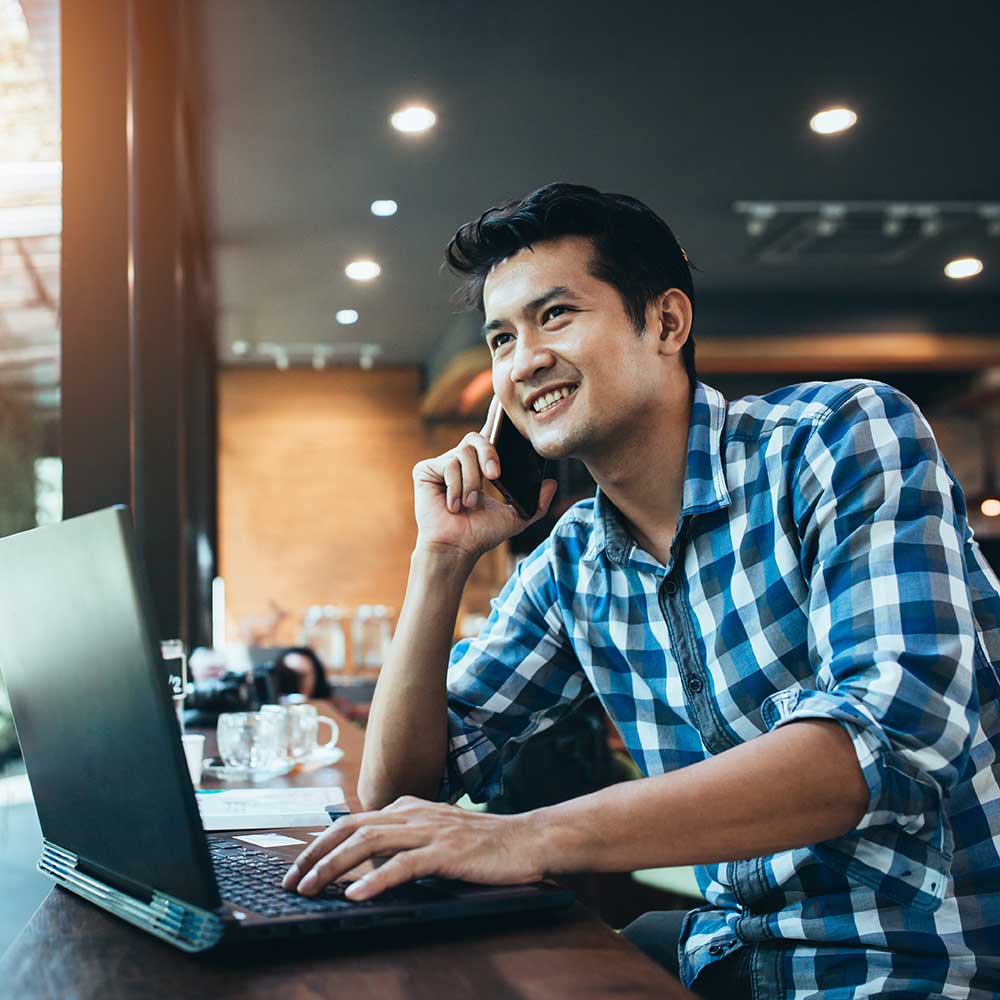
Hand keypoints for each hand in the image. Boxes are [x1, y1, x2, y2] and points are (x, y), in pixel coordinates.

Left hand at [281, 796, 543, 900]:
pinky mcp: (446, 851)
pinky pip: (403, 865)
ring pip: (368, 843)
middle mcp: (413, 813)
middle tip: (290, 881)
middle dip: (315, 854)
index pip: (352, 821)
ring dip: (333, 867)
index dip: (320, 843)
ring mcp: (429, 830)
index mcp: (407, 807)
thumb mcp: (435, 832)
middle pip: (351, 828)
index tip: (297, 868)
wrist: (526, 839)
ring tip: (311, 888)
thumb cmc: (482, 843)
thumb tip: (365, 858)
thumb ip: (404, 837)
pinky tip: (356, 895)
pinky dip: (375, 880)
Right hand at [411, 397, 556, 562]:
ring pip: (464, 453)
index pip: (489, 434)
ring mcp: (442, 463)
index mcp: (480, 466)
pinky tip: (452, 505)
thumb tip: (551, 483)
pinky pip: (449, 463)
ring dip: (472, 482)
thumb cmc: (480, 534)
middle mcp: (461, 460)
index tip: (502, 398)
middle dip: (490, 455)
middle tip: (495, 477)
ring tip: (468, 504)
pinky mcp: (425, 470)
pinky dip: (456, 486)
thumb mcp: (516, 518)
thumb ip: (537, 503)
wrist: (457, 548)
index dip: (494, 414)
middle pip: (478, 438)